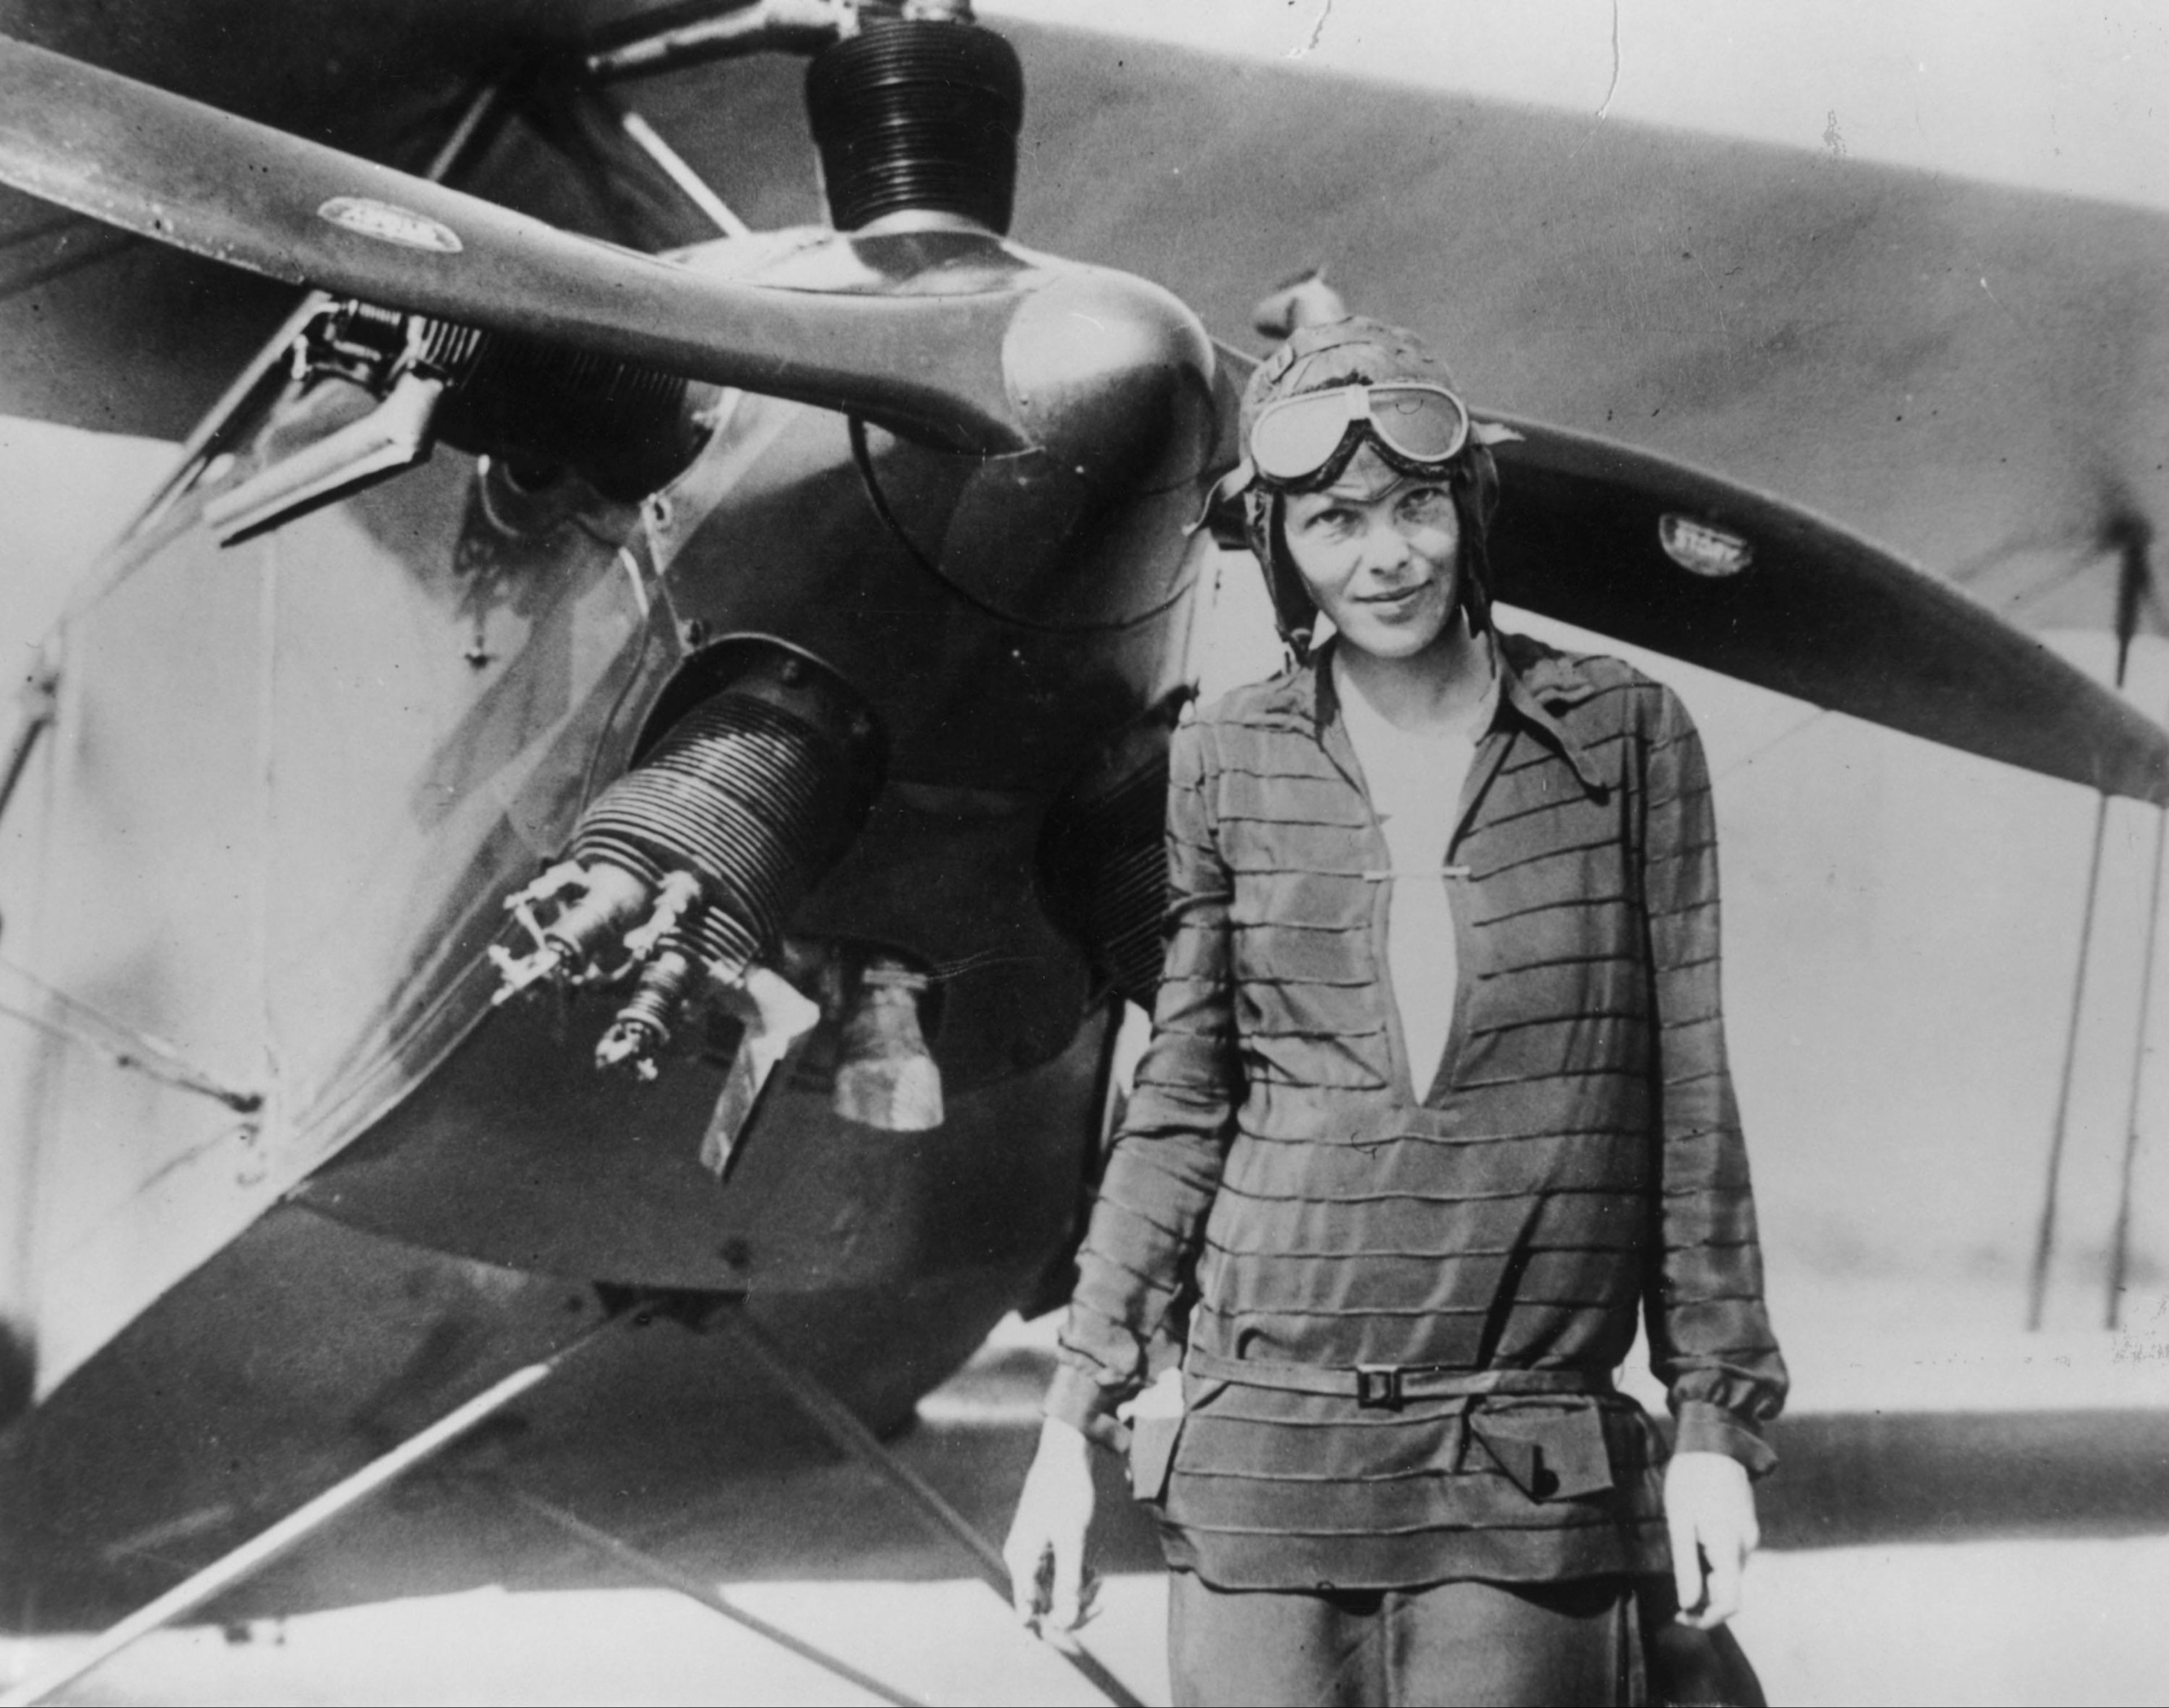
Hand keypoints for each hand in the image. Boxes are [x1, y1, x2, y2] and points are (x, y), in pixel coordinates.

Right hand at [1002, 1415, 1099, 1646]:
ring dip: (1078, 1592)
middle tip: (1101, 1596)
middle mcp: (1021, 1560)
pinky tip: (1094, 1570)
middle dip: (1074, 1605)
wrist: (1067, 1453)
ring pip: (1054, 1590)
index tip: (1086, 1614)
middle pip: (1043, 1605)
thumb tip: (1066, 1623)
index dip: (1057, 1625)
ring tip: (1099, 1579)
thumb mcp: (1072, 1539)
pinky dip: (1077, 1576)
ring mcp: (1032, 1553)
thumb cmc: (1067, 1492)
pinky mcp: (1045, 1545)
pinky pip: (1058, 1574)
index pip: (1030, 1615)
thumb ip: (1068, 1583)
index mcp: (1021, 1561)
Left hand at [1664, 1449, 1757, 1628]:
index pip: (1730, 1603)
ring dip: (1708, 1581)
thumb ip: (1685, 1565)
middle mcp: (1746, 1545)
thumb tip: (1688, 1604)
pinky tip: (1694, 1544)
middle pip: (1730, 1591)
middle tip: (1673, 1598)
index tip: (1680, 1616)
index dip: (1707, 1618)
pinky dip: (1714, 1563)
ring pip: (1730, 1574)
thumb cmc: (1691, 1479)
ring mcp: (1749, 1535)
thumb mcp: (1679, 1521)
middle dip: (1704, 1601)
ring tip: (1680, 1561)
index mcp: (1729, 1546)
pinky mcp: (1746, 1526)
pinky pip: (1732, 1556)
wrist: (1715, 1441)